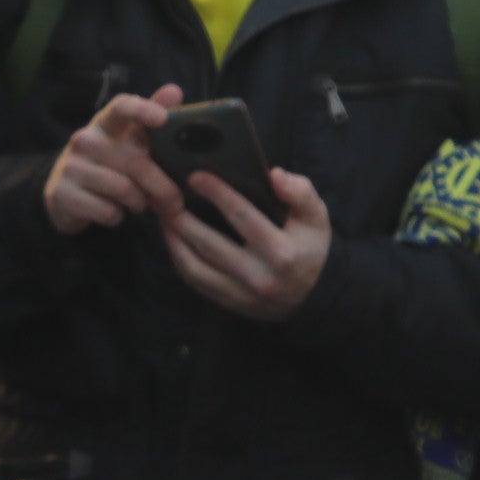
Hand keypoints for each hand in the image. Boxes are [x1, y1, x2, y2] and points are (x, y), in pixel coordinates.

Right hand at [44, 89, 183, 235]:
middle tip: (176, 205)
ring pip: (124, 189)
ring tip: (140, 205)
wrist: (65, 197)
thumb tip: (175, 91)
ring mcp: (71, 166)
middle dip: (163, 188)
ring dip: (139, 203)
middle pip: (136, 163)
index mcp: (105, 123)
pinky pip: (106, 210)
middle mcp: (85, 139)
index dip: (142, 110)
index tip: (163, 119)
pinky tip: (115, 213)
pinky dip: (117, 217)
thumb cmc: (108, 166)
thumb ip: (150, 122)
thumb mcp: (127, 144)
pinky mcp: (62, 193)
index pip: (122, 107)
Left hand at [163, 165, 330, 319]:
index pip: (242, 217)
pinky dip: (180, 261)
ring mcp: (242, 294)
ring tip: (163, 217)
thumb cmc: (311, 248)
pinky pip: (196, 283)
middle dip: (182, 218)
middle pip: (209, 244)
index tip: (195, 176)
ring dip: (174, 241)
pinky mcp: (230, 304)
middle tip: (164, 196)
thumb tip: (274, 175)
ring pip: (195, 268)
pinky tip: (173, 241)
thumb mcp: (316, 217)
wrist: (316, 296)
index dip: (217, 194)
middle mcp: (259, 276)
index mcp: (281, 251)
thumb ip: (300, 193)